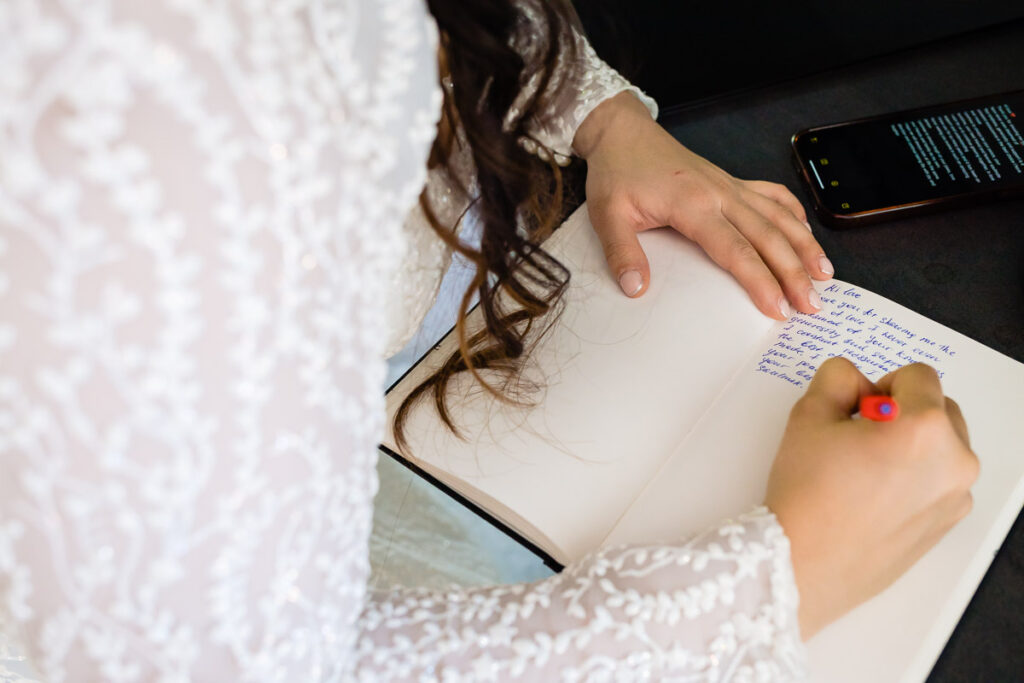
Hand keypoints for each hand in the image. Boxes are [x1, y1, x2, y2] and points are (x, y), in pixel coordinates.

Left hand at [573, 93, 832, 319]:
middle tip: (812, 305)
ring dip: (804, 245)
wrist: (622, 133)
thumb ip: (621, 253)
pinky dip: (792, 213)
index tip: (778, 308)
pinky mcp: (730, 180)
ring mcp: (729, 185)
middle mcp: (719, 193)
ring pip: (778, 215)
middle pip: (768, 236)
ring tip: (825, 275)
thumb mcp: (606, 215)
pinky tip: (806, 232)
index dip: (760, 280)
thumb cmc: (616, 172)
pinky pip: (771, 195)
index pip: (735, 250)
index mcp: (692, 203)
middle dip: (794, 272)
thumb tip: (635, 288)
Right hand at [764, 358, 977, 638]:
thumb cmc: (805, 495)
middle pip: (940, 409)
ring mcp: (955, 497)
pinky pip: (939, 482)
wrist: (802, 564)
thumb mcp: (808, 415)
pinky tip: (872, 496)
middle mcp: (954, 461)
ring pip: (942, 447)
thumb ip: (837, 379)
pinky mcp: (947, 524)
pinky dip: (915, 478)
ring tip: (863, 471)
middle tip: (857, 438)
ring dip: (912, 445)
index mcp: (925, 427)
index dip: (880, 385)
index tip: (856, 411)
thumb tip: (855, 381)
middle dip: (903, 413)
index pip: (918, 376)